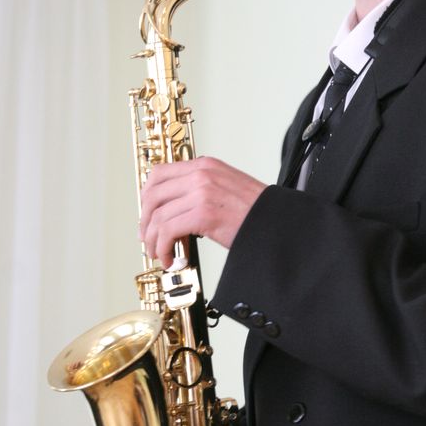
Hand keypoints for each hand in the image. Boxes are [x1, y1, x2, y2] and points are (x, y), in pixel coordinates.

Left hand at [140, 157, 265, 266]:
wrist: (279, 222)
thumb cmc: (257, 212)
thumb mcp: (226, 189)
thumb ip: (200, 191)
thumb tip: (173, 211)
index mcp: (205, 166)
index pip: (159, 174)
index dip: (147, 198)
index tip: (148, 217)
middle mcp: (200, 174)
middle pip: (153, 194)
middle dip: (145, 221)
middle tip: (148, 239)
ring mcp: (201, 191)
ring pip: (158, 216)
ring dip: (153, 240)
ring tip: (160, 255)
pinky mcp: (204, 213)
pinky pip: (168, 231)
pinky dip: (163, 248)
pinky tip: (171, 259)